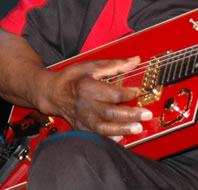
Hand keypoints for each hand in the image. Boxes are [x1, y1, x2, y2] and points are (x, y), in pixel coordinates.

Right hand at [37, 56, 151, 138]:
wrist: (51, 92)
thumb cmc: (72, 77)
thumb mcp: (92, 65)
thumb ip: (115, 64)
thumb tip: (135, 61)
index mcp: (87, 88)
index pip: (112, 94)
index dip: (127, 94)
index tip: (138, 91)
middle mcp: (85, 106)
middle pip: (110, 113)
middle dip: (130, 115)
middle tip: (146, 115)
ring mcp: (82, 119)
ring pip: (104, 128)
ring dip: (122, 129)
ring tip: (138, 128)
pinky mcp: (81, 127)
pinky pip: (96, 135)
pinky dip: (108, 138)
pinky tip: (121, 137)